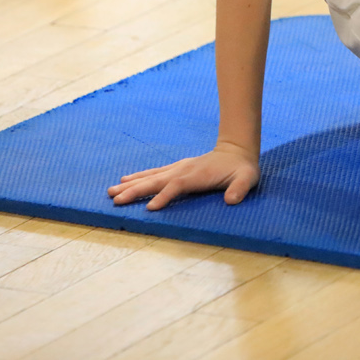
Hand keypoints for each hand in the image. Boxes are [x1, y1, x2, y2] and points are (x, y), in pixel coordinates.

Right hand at [108, 144, 258, 209]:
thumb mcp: (247, 179)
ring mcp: (178, 168)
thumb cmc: (242, 169)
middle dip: (135, 190)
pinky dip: (138, 177)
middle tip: (115, 199)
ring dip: (131, 184)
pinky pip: (153, 173)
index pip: (176, 186)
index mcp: (196, 175)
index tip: (149, 208)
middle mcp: (183, 170)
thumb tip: (232, 200)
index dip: (164, 196)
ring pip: (150, 177)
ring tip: (111, 190)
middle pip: (155, 181)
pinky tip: (124, 180)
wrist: (237, 151)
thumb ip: (240, 188)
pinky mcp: (176, 169)